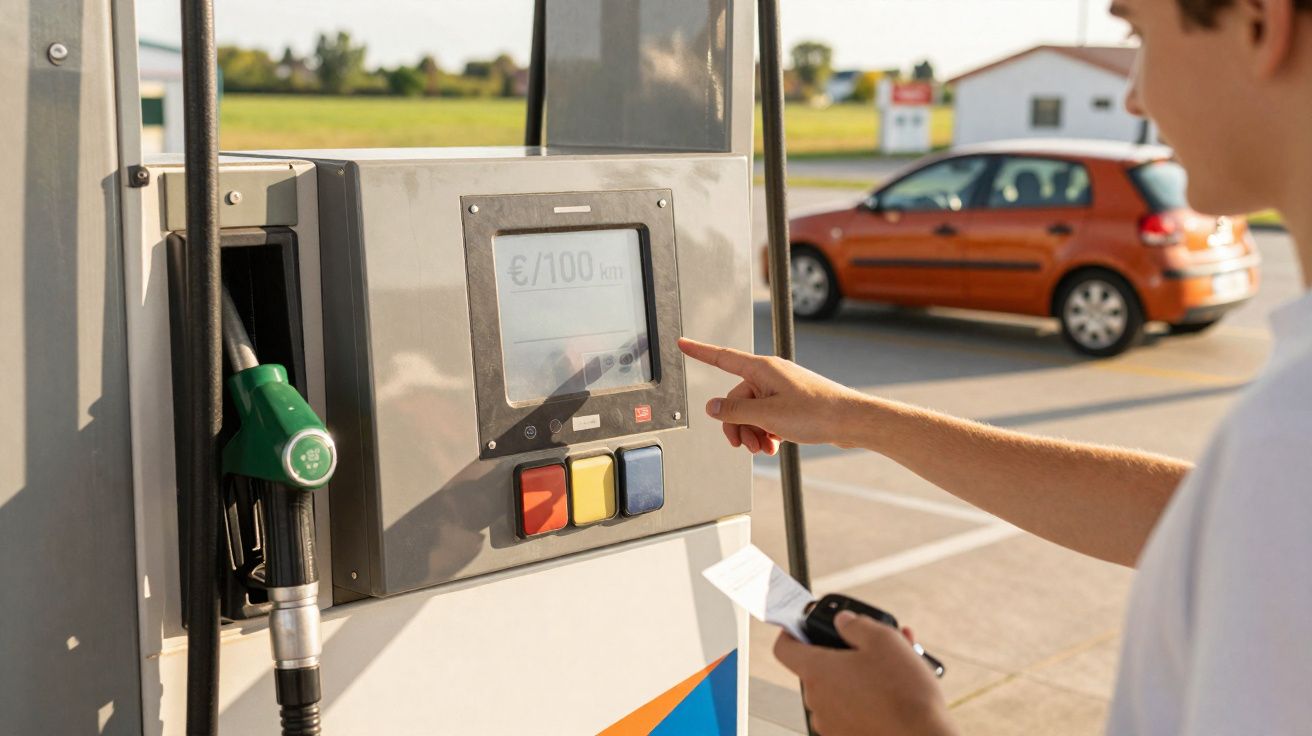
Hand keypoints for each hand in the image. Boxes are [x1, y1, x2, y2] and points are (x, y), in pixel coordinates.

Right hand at [678, 337, 867, 454]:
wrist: (850, 421)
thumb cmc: (816, 412)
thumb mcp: (767, 415)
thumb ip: (734, 410)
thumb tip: (712, 407)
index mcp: (762, 369)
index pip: (722, 358)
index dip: (699, 351)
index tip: (682, 343)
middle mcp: (771, 376)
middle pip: (736, 399)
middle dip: (737, 425)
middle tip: (745, 446)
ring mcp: (782, 389)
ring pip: (752, 411)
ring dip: (753, 433)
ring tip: (765, 449)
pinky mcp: (792, 403)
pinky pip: (767, 417)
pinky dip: (767, 432)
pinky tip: (775, 446)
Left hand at [774, 612, 956, 735]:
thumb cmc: (903, 692)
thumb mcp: (883, 639)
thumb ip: (856, 624)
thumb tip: (843, 621)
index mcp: (817, 672)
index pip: (783, 648)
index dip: (790, 633)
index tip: (801, 627)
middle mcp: (817, 700)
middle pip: (817, 668)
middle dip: (841, 654)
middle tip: (868, 646)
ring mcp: (831, 723)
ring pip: (838, 690)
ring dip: (857, 676)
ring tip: (891, 668)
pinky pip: (849, 711)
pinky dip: (864, 699)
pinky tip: (891, 692)